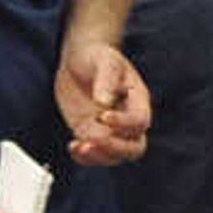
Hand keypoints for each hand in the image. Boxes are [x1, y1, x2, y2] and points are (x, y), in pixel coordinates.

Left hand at [58, 38, 152, 164]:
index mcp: (138, 100)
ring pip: (115, 156)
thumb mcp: (104, 60)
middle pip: (135, 147)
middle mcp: (127, 119)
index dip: (124, 123)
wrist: (78, 60)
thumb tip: (103, 102)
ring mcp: (110, 130)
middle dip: (116, 148)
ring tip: (80, 146)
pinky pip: (94, 155)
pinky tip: (72, 146)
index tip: (102, 115)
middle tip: (95, 139)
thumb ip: (107, 78)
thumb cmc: (97, 56)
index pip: (140, 121)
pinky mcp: (91, 133)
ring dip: (99, 156)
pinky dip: (84, 157)